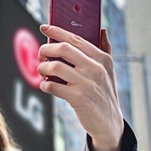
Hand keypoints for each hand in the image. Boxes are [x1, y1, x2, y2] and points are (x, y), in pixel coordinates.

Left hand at [37, 25, 123, 150]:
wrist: (109, 122)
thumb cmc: (105, 93)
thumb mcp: (109, 71)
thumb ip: (105, 49)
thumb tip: (102, 29)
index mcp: (102, 58)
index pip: (76, 39)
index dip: (57, 31)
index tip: (44, 27)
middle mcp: (95, 69)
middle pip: (62, 49)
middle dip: (46, 49)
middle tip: (41, 55)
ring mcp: (86, 83)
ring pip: (55, 67)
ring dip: (43, 68)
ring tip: (42, 71)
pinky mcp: (78, 98)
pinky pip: (52, 86)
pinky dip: (44, 85)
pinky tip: (45, 86)